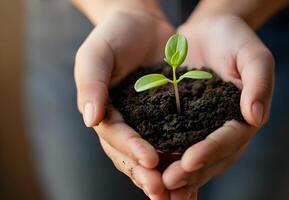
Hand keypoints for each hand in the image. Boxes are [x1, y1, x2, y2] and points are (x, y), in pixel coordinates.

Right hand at [74, 9, 173, 198]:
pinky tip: (194, 173)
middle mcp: (126, 123)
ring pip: (154, 155)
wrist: (141, 24)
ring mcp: (148, 123)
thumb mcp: (96, 54)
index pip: (116, 137)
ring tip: (180, 194)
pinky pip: (174, 139)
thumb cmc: (113, 36)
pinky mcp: (169, 116)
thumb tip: (90, 119)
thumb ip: (91, 83)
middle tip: (162, 191)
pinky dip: (181, 158)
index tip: (149, 160)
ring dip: (165, 176)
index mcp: (106, 113)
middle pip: (133, 155)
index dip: (131, 149)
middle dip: (147, 174)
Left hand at [162, 15, 274, 198]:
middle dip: (190, 172)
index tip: (190, 159)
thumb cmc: (235, 40)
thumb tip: (256, 116)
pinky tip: (149, 173)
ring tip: (157, 188)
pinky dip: (164, 161)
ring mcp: (203, 130)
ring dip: (177, 175)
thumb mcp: (253, 55)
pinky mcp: (182, 123)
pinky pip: (174, 145)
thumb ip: (258, 82)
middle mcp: (224, 130)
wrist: (209, 32)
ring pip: (192, 159)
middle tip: (168, 183)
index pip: (230, 139)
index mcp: (243, 118)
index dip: (212, 150)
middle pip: (211, 158)